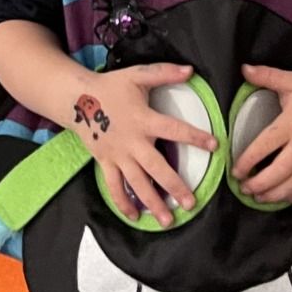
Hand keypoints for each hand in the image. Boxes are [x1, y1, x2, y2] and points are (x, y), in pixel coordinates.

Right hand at [73, 64, 216, 228]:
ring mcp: (117, 156)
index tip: (214, 146)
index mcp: (143, 119)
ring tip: (167, 221)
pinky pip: (114, 187)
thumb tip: (190, 70)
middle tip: (191, 204)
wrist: (76, 98)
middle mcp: (132, 142)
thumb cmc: (111, 87)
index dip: (195, 137)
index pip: (174, 129)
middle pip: (156, 168)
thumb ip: (163, 73)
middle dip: (174, 187)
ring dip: (152, 203)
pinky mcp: (105, 163)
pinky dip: (123, 203)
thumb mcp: (137, 75)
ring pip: (136, 184)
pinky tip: (135, 217)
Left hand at [232, 64, 291, 204]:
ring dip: (276, 194)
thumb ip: (266, 76)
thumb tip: (243, 68)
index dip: (248, 160)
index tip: (236, 170)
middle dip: (260, 184)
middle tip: (244, 188)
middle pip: (280, 171)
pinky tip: (285, 198)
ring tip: (259, 198)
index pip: (266, 146)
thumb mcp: (290, 80)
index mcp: (291, 123)